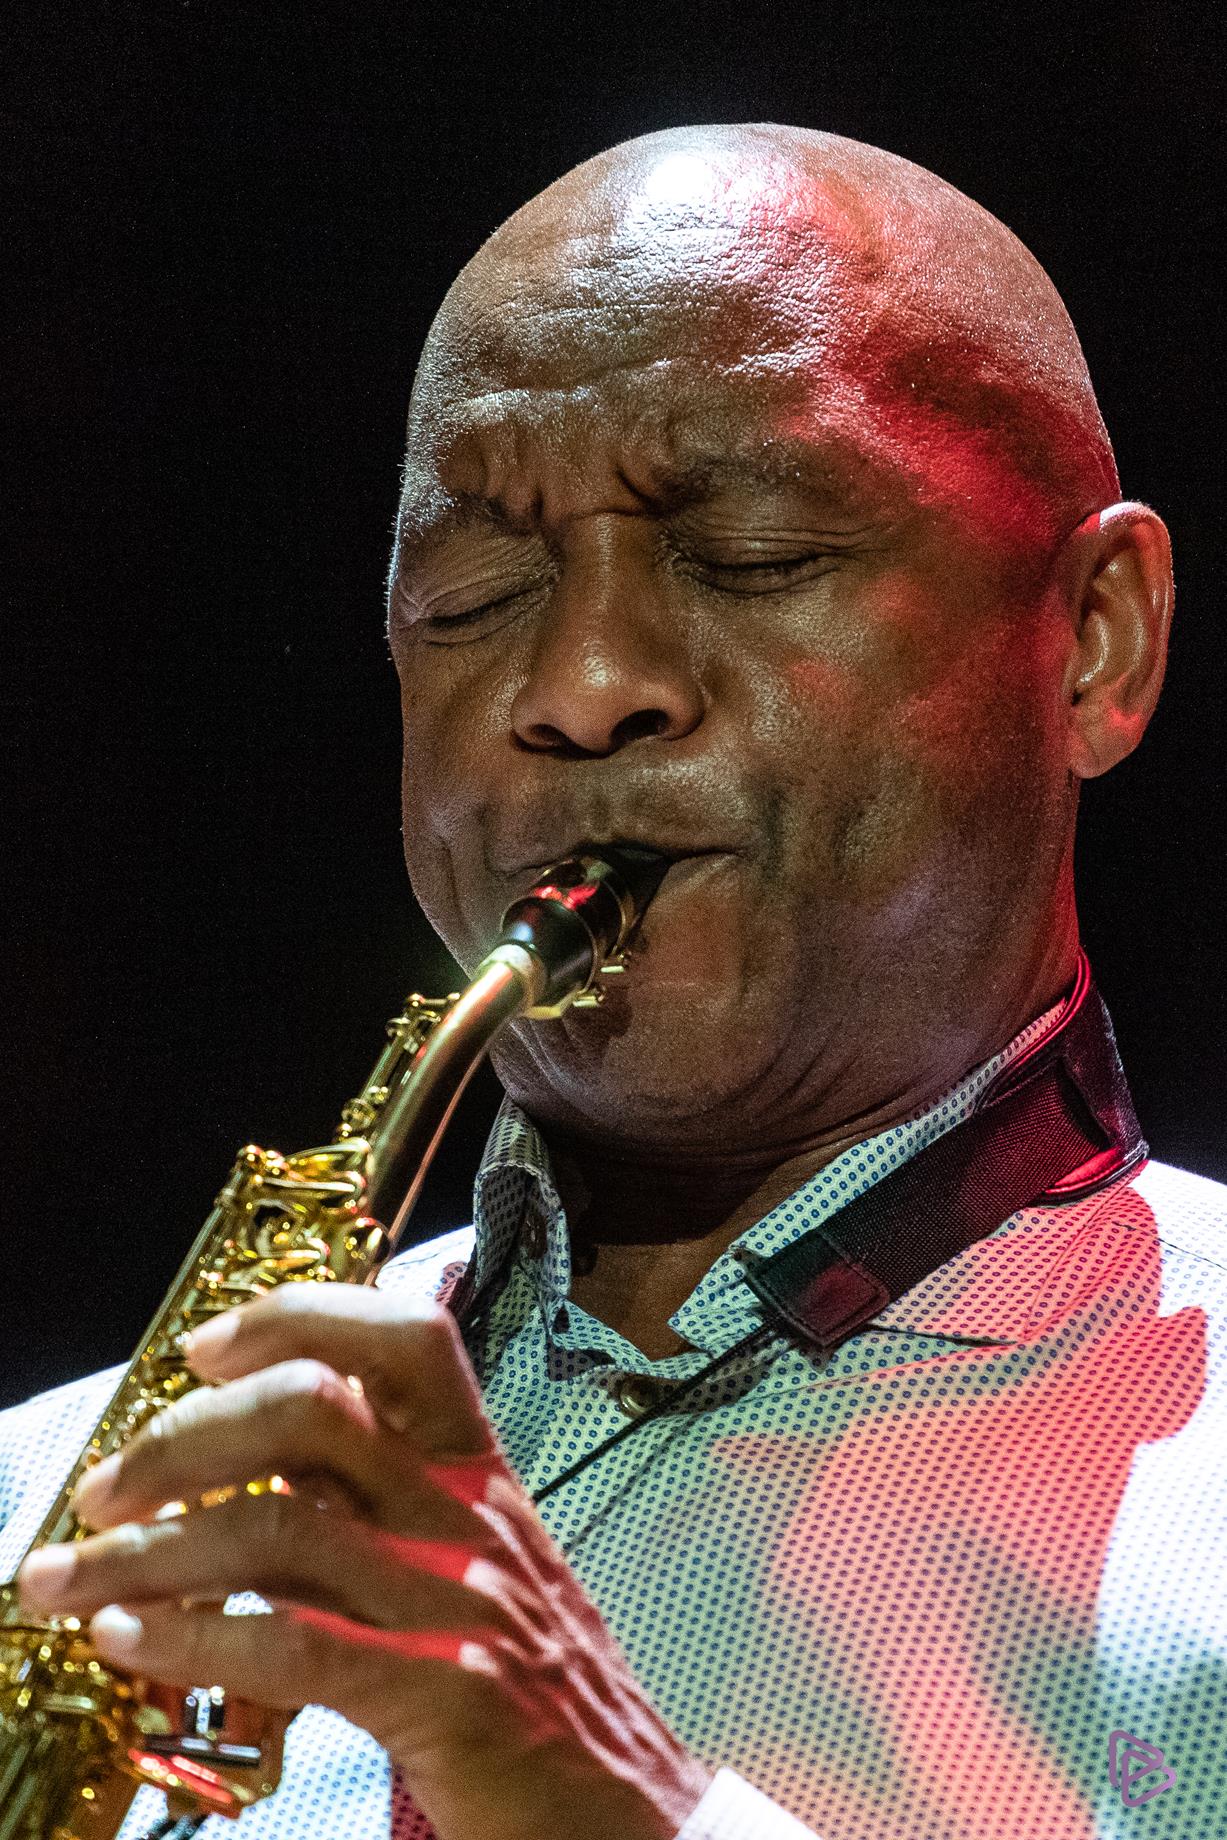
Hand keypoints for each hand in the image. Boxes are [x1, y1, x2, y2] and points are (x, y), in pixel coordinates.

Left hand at [17, 1286, 710, 1839]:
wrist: (641, 1815)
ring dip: (152, 1547)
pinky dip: (192, 1637)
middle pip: (316, 1413)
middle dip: (186, 1436)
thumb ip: (385, 1511)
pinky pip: (296, 1648)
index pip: (406, 1340)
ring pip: (283, 1531)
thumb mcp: (476, 1572)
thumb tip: (265, 1472)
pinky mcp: (445, 1698)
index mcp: (480, 1479)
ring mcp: (459, 1606)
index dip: (299, 1316)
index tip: (205, 1346)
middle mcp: (467, 1522)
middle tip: (107, 1485)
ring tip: (73, 1577)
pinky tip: (128, 1638)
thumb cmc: (545, 1695)